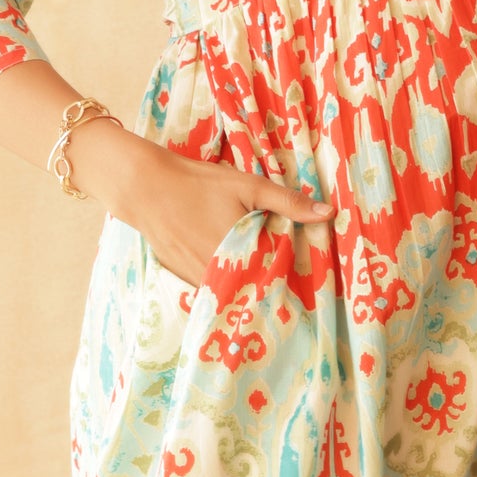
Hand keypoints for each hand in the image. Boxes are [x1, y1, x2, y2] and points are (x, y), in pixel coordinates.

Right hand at [71, 120, 331, 283]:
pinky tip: (237, 279)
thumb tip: (329, 214)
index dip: (294, 280)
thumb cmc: (199, 183)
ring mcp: (201, 278)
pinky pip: (215, 291)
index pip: (279, 277)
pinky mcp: (187, 278)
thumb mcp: (248, 186)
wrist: (147, 188)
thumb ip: (288, 203)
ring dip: (250, 290)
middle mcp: (221, 272)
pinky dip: (227, 287)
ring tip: (268, 288)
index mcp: (242, 251)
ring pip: (234, 293)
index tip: (308, 284)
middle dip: (273, 288)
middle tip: (293, 293)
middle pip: (257, 290)